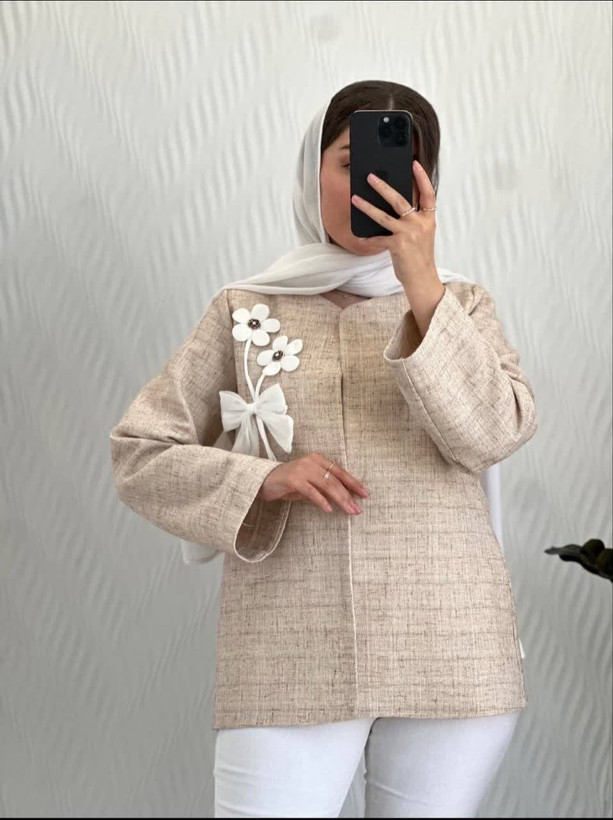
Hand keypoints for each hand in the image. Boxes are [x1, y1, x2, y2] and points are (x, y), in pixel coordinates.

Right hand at [257, 453, 369, 515]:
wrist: (263, 481)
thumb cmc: (288, 484)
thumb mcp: (309, 484)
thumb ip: (324, 487)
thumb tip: (344, 498)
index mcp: (318, 460)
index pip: (340, 471)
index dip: (353, 483)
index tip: (365, 494)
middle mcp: (311, 462)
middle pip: (335, 480)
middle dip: (349, 495)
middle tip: (358, 509)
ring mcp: (302, 470)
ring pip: (327, 485)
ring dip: (340, 499)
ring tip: (349, 510)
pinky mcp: (293, 480)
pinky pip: (311, 492)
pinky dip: (321, 501)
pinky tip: (329, 510)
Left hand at [350, 159, 437, 289]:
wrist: (422, 279)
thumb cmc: (419, 256)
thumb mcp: (422, 234)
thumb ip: (413, 219)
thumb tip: (391, 204)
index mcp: (429, 219)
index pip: (428, 193)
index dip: (422, 177)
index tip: (414, 163)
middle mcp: (420, 224)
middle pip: (400, 200)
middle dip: (383, 187)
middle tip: (370, 177)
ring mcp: (409, 234)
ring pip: (383, 217)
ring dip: (367, 206)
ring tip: (355, 198)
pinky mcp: (398, 246)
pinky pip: (378, 239)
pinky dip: (368, 239)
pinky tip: (359, 238)